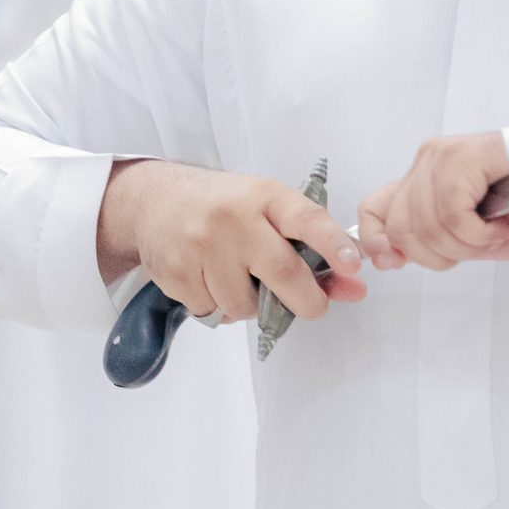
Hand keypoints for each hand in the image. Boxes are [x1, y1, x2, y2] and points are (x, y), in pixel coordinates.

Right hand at [96, 158, 367, 320]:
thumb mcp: (269, 211)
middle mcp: (233, 219)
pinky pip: (213, 311)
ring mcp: (201, 246)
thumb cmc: (225, 207)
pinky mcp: (176, 273)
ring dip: (252, 305)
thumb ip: (312, 248)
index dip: (332, 243)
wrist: (155, 200)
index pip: (305, 218)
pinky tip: (212, 281)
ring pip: (245, 305)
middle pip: (281, 272)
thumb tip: (353, 288)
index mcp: (264, 197)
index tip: (353, 266)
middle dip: (306, 300)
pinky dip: (219, 306)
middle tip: (314, 306)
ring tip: (241, 280)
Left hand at [357, 133, 508, 271]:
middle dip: (438, 255)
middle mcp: (428, 160)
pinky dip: (479, 234)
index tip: (394, 263)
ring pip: (428, 225)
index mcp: (424, 176)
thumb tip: (391, 258)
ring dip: (467, 245)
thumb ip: (434, 240)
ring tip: (494, 236)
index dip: (376, 241)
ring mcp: (444, 155)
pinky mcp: (464, 156)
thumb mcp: (473, 230)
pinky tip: (498, 228)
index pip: (374, 208)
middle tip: (474, 251)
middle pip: (401, 228)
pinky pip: (454, 214)